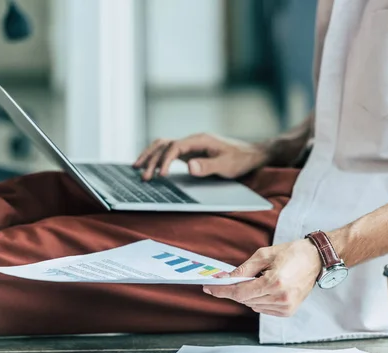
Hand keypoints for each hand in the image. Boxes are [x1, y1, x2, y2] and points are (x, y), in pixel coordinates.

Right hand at [133, 133, 267, 180]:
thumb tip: (188, 166)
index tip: (161, 175)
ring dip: (151, 156)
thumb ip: (208, 166)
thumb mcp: (227, 165)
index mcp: (199, 140)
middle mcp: (192, 140)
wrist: (251, 154)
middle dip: (152, 159)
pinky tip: (150, 166)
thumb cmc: (240, 160)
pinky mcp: (190, 152)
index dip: (165, 160)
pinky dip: (157, 157)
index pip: (175, 147)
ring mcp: (190, 145)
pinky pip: (168, 151)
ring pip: (163, 145)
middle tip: (143, 176)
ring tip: (137, 168)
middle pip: (165, 144)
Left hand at [203, 240, 321, 316]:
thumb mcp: (264, 255)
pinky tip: (265, 288)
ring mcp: (286, 307)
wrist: (316, 259)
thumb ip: (243, 269)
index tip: (209, 288)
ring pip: (253, 306)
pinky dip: (258, 300)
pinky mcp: (288, 311)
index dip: (222, 291)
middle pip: (245, 300)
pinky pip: (263, 309)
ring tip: (258, 280)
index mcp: (274, 282)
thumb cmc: (291, 253)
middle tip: (228, 280)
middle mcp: (280, 298)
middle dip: (234, 290)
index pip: (240, 292)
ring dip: (248, 295)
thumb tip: (226, 278)